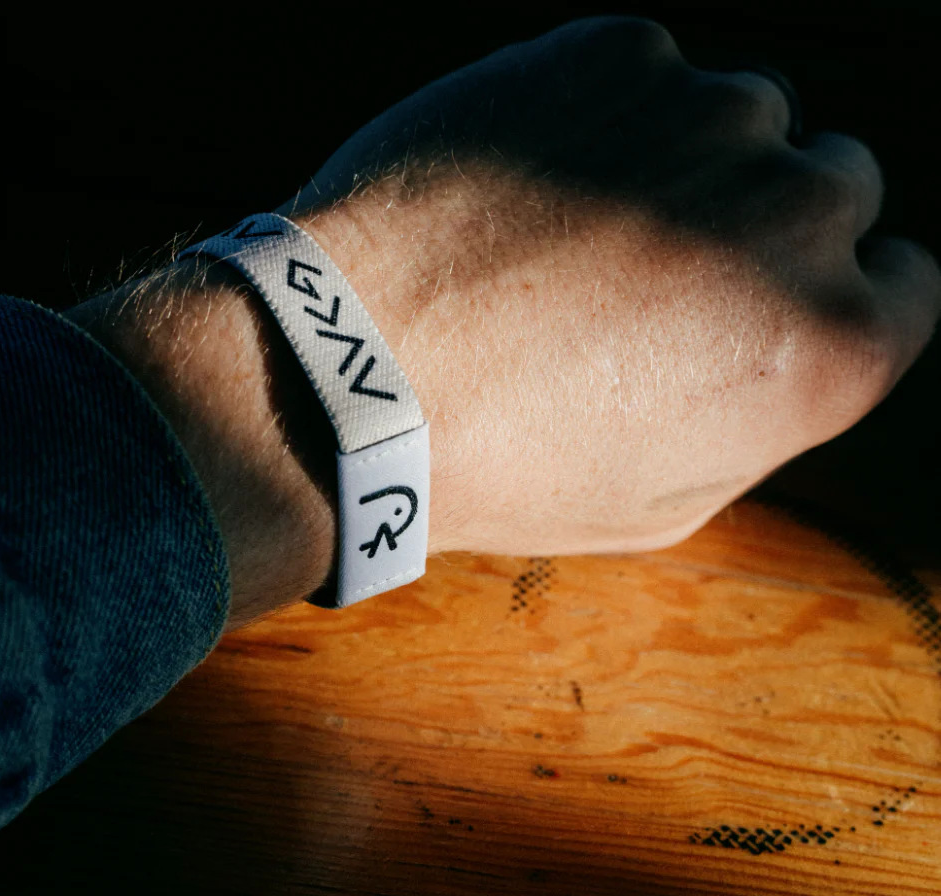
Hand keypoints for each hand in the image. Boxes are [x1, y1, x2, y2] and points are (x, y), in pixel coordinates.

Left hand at [280, 16, 940, 555]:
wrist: (359, 374)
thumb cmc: (509, 463)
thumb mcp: (665, 502)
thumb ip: (762, 415)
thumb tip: (789, 343)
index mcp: (830, 345)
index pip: (907, 285)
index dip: (836, 295)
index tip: (772, 302)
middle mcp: (798, 214)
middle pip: (836, 185)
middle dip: (767, 226)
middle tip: (662, 268)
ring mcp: (708, 116)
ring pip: (746, 116)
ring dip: (690, 161)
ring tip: (582, 225)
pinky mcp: (615, 53)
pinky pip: (650, 73)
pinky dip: (609, 114)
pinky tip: (534, 179)